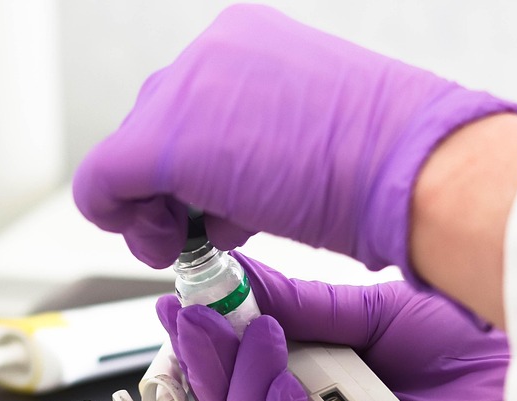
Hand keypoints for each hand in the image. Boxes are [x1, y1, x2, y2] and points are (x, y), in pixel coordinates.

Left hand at [74, 4, 516, 277]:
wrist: (414, 170)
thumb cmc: (388, 168)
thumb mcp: (314, 140)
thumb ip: (257, 148)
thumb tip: (221, 193)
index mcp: (251, 40)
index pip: (190, 106)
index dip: (193, 169)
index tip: (216, 205)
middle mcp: (213, 49)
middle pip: (153, 126)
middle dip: (169, 189)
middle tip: (204, 230)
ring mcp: (187, 87)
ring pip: (126, 156)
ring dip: (154, 209)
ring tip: (206, 238)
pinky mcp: (164, 139)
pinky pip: (102, 182)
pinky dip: (118, 218)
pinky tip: (163, 244)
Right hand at [156, 254, 508, 400]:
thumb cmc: (465, 342)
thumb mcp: (364, 311)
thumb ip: (293, 306)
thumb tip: (229, 283)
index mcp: (313, 389)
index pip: (234, 387)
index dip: (196, 357)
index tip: (174, 311)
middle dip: (209, 368)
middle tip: (198, 319)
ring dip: (242, 397)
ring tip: (258, 341)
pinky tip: (288, 394)